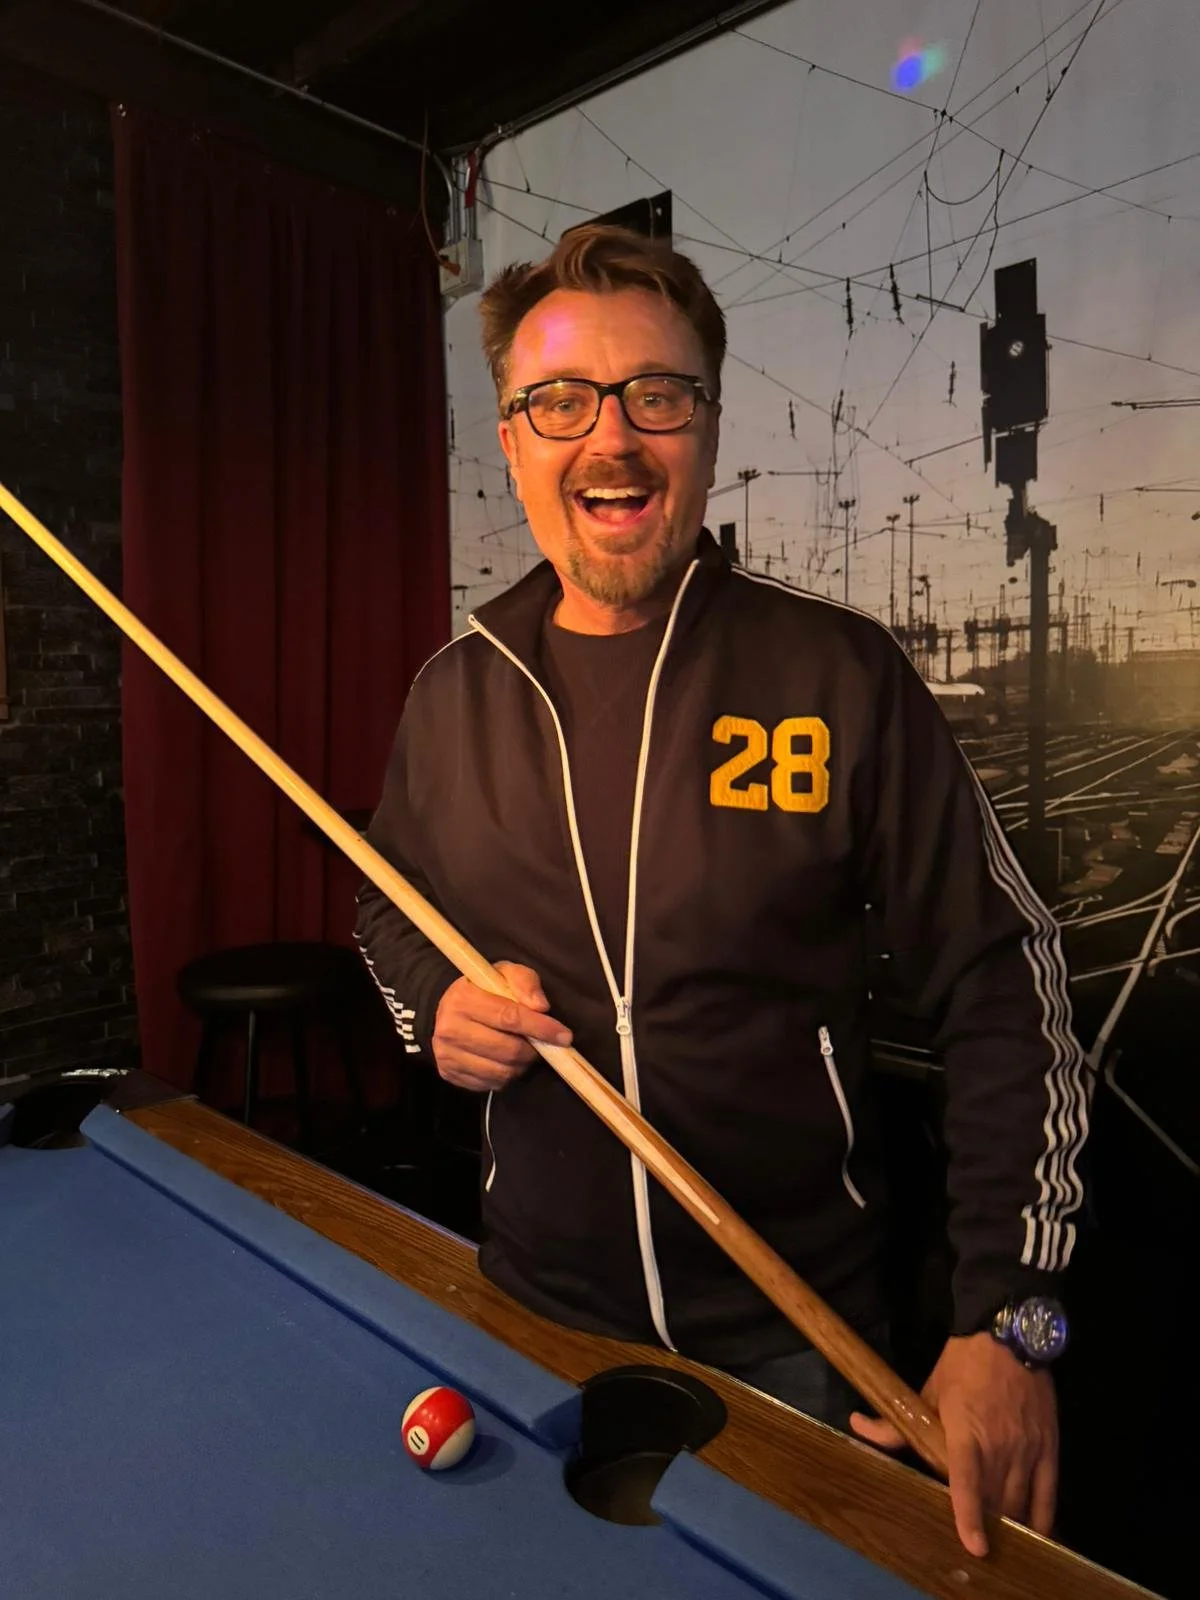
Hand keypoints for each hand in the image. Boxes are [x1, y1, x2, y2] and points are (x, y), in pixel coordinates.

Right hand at [432, 961, 571, 1093]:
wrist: (446, 1011)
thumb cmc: (483, 990)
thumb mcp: (503, 973)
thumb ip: (524, 981)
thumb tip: (541, 1006)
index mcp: (464, 999)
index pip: (510, 1017)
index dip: (540, 1028)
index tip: (564, 1035)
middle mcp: (450, 1028)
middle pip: (508, 1050)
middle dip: (533, 1050)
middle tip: (542, 1044)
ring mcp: (447, 1055)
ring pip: (502, 1071)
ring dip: (522, 1065)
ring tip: (524, 1051)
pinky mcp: (449, 1074)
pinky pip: (490, 1084)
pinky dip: (506, 1076)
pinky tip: (506, 1061)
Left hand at [849, 1334, 1057, 1558]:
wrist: (1008, 1335)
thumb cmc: (963, 1364)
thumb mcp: (927, 1390)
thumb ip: (896, 1421)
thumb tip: (857, 1424)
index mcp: (966, 1432)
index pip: (967, 1482)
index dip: (969, 1516)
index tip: (974, 1546)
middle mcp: (1000, 1446)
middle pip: (994, 1501)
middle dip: (986, 1526)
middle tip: (974, 1543)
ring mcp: (1027, 1449)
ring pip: (1020, 1503)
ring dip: (1008, 1525)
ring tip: (998, 1542)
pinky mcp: (1048, 1448)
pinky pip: (1047, 1494)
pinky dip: (1041, 1519)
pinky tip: (1034, 1536)